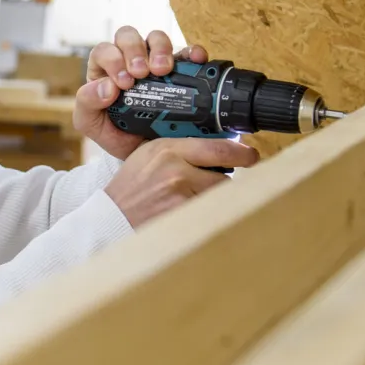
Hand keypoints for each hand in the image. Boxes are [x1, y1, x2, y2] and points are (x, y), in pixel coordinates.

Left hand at [74, 26, 209, 160]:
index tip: (124, 82)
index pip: (104, 51)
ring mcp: (154, 61)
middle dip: (135, 51)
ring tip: (163, 70)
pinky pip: (186, 53)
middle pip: (128, 36)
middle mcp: (128, 59)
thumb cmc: (114, 133)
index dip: (113, 60)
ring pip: (156, 38)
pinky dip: (191, 52)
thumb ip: (87, 104)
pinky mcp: (179, 69)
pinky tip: (195, 59)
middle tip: (142, 73)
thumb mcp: (91, 123)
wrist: (145, 153)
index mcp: (104, 69)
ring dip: (160, 48)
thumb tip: (106, 86)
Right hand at [104, 137, 258, 228]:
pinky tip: (187, 211)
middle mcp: (176, 170)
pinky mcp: (182, 216)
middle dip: (225, 180)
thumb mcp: (150, 154)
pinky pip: (207, 212)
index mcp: (168, 149)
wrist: (113, 214)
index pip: (218, 148)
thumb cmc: (132, 185)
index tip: (250, 155)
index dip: (241, 152)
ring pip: (217, 196)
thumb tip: (217, 147)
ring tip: (193, 198)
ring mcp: (180, 196)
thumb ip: (180, 148)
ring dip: (213, 198)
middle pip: (224, 176)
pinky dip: (203, 212)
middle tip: (223, 183)